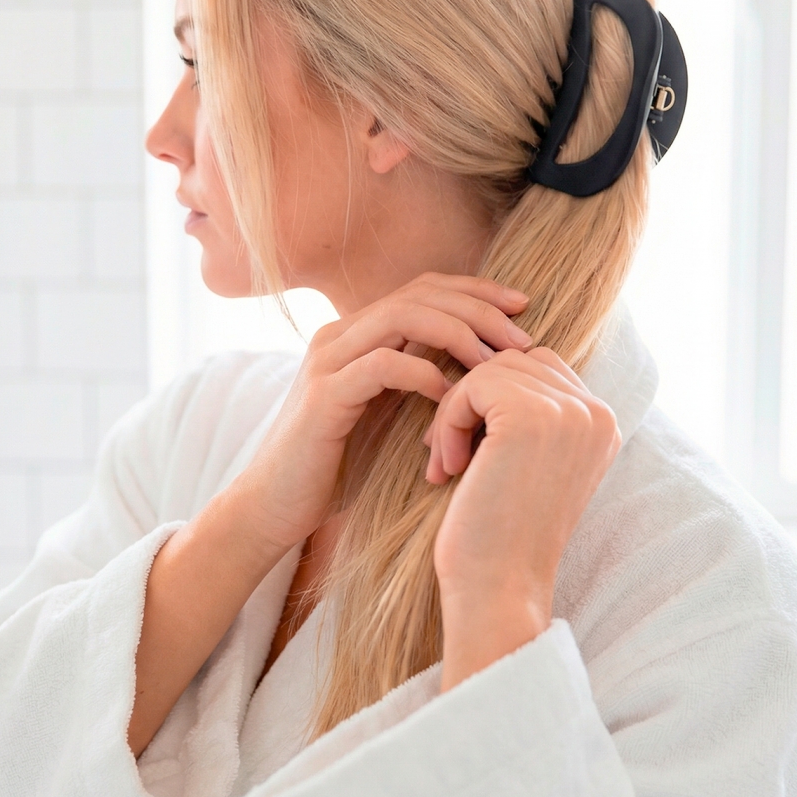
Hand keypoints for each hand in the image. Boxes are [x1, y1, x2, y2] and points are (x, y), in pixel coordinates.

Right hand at [222, 273, 533, 563]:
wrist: (274, 509)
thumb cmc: (338, 469)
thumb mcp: (389, 416)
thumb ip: (422, 384)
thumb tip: (490, 371)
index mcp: (358, 334)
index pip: (425, 288)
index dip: (476, 291)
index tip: (523, 309)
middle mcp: (340, 334)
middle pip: (420, 293)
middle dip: (479, 309)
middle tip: (523, 338)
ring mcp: (328, 360)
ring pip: (403, 316)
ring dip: (460, 334)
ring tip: (497, 363)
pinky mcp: (323, 395)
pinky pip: (384, 365)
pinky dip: (425, 373)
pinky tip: (453, 395)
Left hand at [424, 347, 620, 687]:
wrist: (498, 590)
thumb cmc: (499, 533)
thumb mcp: (529, 462)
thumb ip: (530, 412)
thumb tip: (487, 361)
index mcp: (603, 423)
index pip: (538, 368)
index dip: (493, 400)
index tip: (473, 452)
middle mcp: (596, 412)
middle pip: (513, 362)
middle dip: (472, 403)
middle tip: (451, 457)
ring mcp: (568, 412)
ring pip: (489, 369)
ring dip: (456, 412)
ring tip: (449, 464)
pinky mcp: (531, 417)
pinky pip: (472, 385)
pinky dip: (449, 421)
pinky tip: (447, 468)